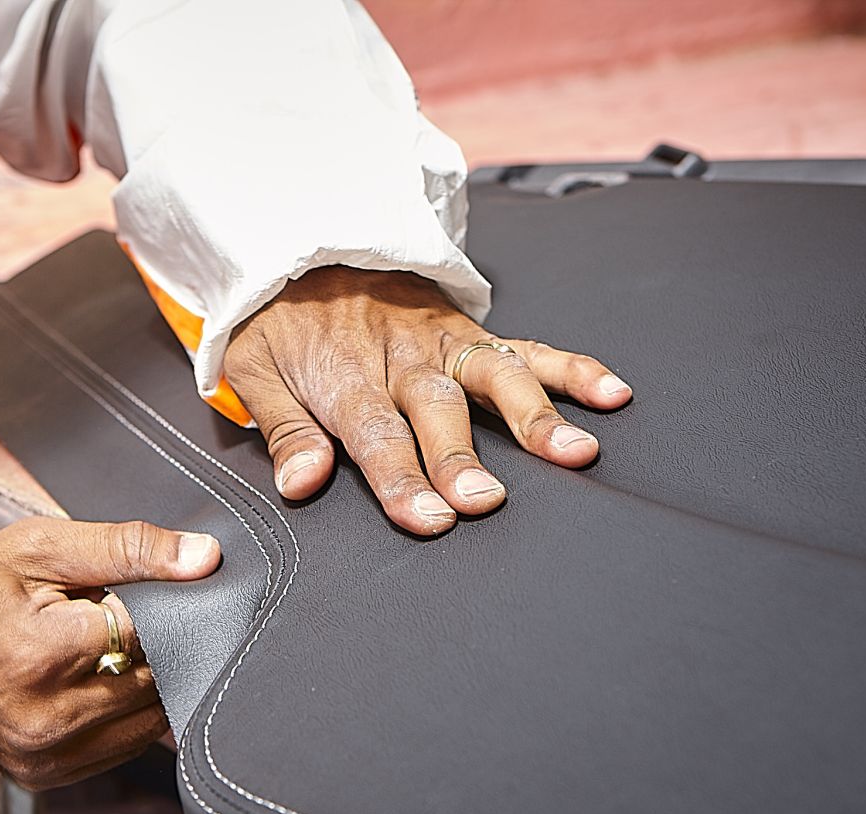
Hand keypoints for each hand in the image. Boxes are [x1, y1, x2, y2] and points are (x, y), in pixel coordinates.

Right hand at [0, 517, 219, 788]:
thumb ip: (128, 548)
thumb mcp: (44, 547)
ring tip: (105, 650)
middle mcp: (47, 718)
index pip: (152, 634)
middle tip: (117, 618)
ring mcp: (46, 755)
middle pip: (155, 681)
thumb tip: (205, 558)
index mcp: (44, 655)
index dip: (159, 607)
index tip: (146, 592)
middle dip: (154, 646)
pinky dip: (124, 716)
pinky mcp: (48, 776)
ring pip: (148, 721)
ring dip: (144, 683)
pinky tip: (96, 683)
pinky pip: (123, 749)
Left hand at [223, 266, 631, 534]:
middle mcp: (401, 359)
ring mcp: (442, 343)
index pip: (374, 436)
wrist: (302, 244)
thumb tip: (301, 481)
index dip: (399, 479)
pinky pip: (527, 348)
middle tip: (483, 500)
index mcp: (345, 377)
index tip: (425, 517)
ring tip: (572, 452)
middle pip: (437, 412)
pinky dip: (572, 368)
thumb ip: (283, 431)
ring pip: (495, 376)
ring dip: (535, 415)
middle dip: (462, 457)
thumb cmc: (281, 320)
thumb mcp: (254, 371)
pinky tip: (611, 392)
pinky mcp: (469, 331)